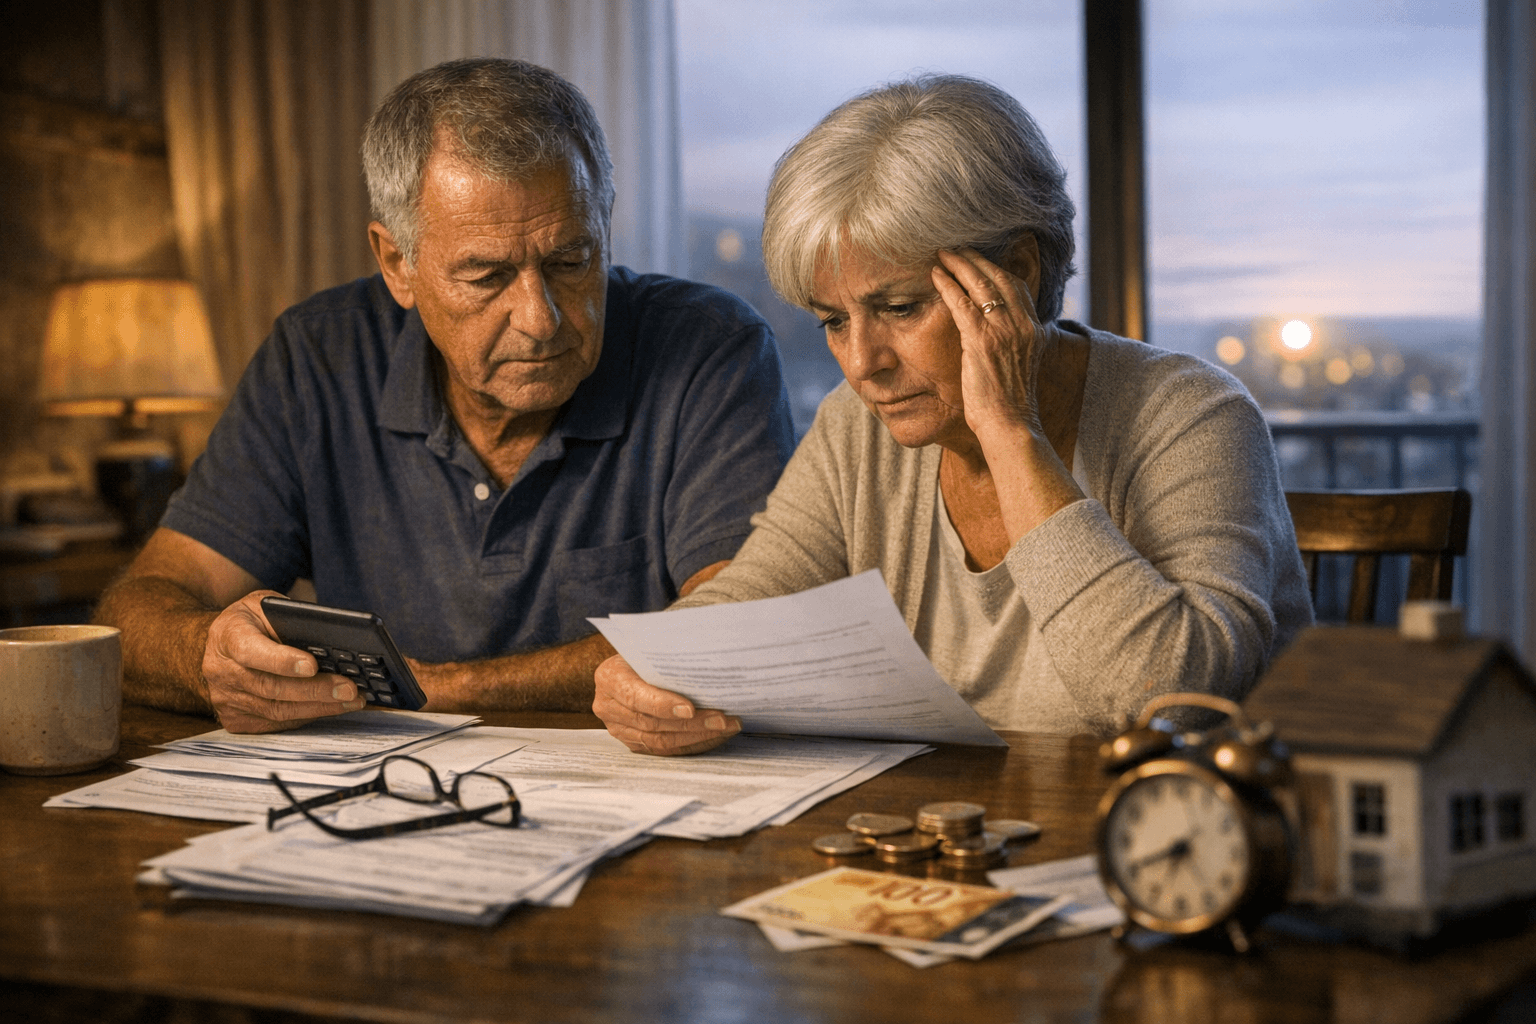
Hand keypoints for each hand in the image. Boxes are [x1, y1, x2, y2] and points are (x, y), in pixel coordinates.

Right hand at [201, 590, 367, 732]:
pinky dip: (307, 716)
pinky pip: (277, 723)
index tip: (313, 665)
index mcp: (228, 637)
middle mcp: (223, 671)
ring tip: (351, 700)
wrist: (211, 647)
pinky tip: (332, 707)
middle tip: (350, 689)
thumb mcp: (264, 606)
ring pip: (277, 710)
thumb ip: (289, 618)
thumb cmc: (248, 623)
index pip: (253, 652)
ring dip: (319, 707)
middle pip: (272, 687)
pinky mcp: (236, 719)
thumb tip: (330, 638)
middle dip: (315, 690)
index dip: (282, 661)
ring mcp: (227, 699)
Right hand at [592, 654, 740, 754]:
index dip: (663, 705)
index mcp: (609, 678)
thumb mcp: (652, 647)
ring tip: (726, 728)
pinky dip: (692, 744)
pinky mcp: (633, 742)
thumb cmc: (648, 652)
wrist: (633, 664)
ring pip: (660, 741)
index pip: (636, 697)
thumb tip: (707, 663)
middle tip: (723, 720)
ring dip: (697, 736)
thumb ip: (669, 659)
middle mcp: (608, 707)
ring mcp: (619, 728)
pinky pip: (664, 751)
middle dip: (692, 724)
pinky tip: (714, 736)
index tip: (691, 709)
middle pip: (652, 723)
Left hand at [930, 247, 1048, 439]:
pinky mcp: (982, 340)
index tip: (977, 259)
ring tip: (942, 254)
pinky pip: (962, 304)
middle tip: (956, 248)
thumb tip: (997, 334)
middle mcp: (1023, 325)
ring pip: (981, 284)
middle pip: (999, 277)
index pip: (1016, 286)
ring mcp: (1004, 331)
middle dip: (976, 259)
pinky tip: (935, 276)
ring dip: (960, 265)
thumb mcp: (1019, 365)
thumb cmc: (1008, 402)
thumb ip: (1012, 343)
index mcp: (1035, 329)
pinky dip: (948, 286)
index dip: (995, 268)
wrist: (1010, 424)